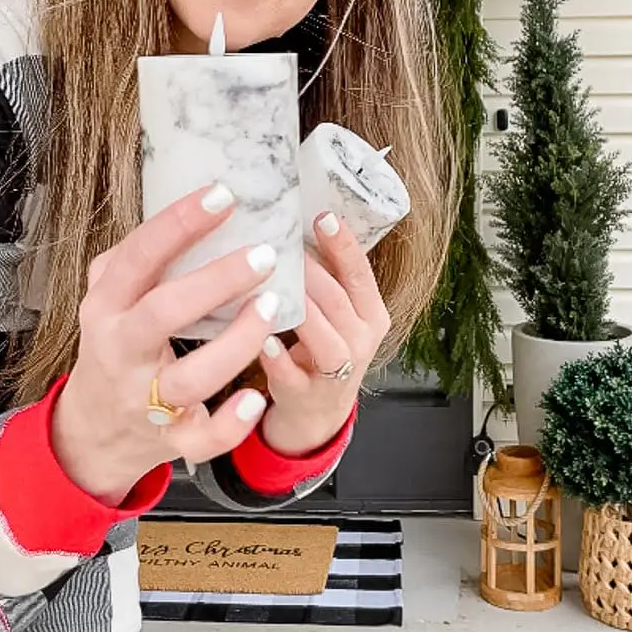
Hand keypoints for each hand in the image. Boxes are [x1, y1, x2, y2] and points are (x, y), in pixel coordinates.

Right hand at [50, 183, 282, 505]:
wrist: (93, 430)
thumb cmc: (114, 345)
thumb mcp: (109, 298)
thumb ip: (137, 259)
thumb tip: (192, 206)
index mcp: (105, 306)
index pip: (139, 256)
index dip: (179, 224)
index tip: (223, 195)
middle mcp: (120, 350)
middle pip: (164, 313)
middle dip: (217, 281)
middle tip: (265, 254)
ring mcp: (144, 399)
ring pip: (189, 377)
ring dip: (236, 343)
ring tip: (273, 307)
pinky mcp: (169, 439)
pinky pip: (201, 437)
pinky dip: (230, 423)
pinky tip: (256, 398)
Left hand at [257, 212, 390, 456]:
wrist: (316, 416)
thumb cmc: (320, 351)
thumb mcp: (336, 314)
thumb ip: (326, 277)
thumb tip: (294, 224)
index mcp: (371, 315)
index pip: (361, 275)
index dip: (343, 245)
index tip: (323, 216)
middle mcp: (360, 342)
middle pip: (338, 300)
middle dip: (310, 270)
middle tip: (279, 243)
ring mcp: (335, 372)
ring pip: (323, 336)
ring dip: (299, 308)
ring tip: (271, 282)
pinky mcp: (305, 396)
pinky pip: (292, 376)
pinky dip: (277, 358)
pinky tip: (260, 339)